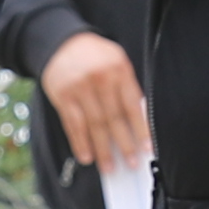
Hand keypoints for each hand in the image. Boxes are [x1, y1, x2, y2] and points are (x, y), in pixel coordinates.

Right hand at [42, 31, 152, 172]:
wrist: (62, 42)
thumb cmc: (95, 56)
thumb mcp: (117, 62)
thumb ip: (126, 88)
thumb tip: (138, 122)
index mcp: (119, 70)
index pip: (132, 106)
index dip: (140, 129)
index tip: (146, 148)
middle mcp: (100, 79)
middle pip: (114, 118)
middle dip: (123, 144)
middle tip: (131, 163)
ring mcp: (80, 88)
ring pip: (94, 125)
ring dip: (102, 149)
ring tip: (109, 167)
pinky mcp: (62, 96)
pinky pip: (73, 124)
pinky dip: (80, 142)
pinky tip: (86, 156)